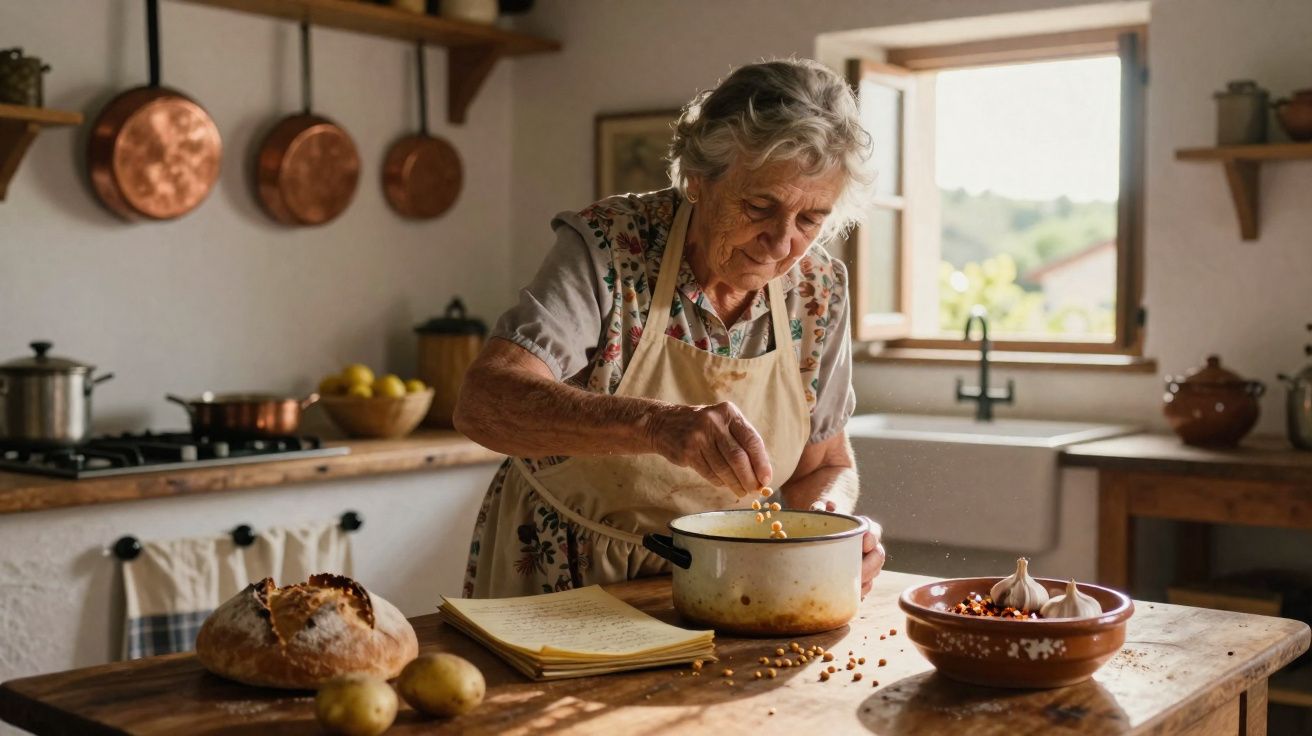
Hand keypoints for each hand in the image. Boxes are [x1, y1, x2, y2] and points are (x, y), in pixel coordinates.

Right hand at [646, 401, 771, 495]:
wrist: (664, 423)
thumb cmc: (702, 427)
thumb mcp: (722, 423)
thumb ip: (741, 441)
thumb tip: (761, 473)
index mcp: (729, 413)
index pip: (752, 440)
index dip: (761, 463)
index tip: (766, 479)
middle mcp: (714, 422)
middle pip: (738, 457)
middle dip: (749, 478)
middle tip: (754, 490)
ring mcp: (699, 436)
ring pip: (723, 468)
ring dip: (735, 484)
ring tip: (741, 492)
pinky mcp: (687, 451)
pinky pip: (709, 472)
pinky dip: (719, 482)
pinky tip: (724, 484)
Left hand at [814, 502, 884, 598]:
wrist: (819, 539)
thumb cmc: (822, 525)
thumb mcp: (820, 515)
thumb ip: (820, 509)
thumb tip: (823, 507)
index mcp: (863, 528)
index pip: (875, 530)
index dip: (872, 537)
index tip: (864, 543)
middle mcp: (869, 546)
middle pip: (879, 556)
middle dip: (869, 565)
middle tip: (857, 572)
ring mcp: (866, 563)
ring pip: (875, 573)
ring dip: (866, 581)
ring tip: (853, 587)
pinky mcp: (860, 578)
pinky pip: (866, 587)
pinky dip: (860, 592)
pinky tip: (851, 595)